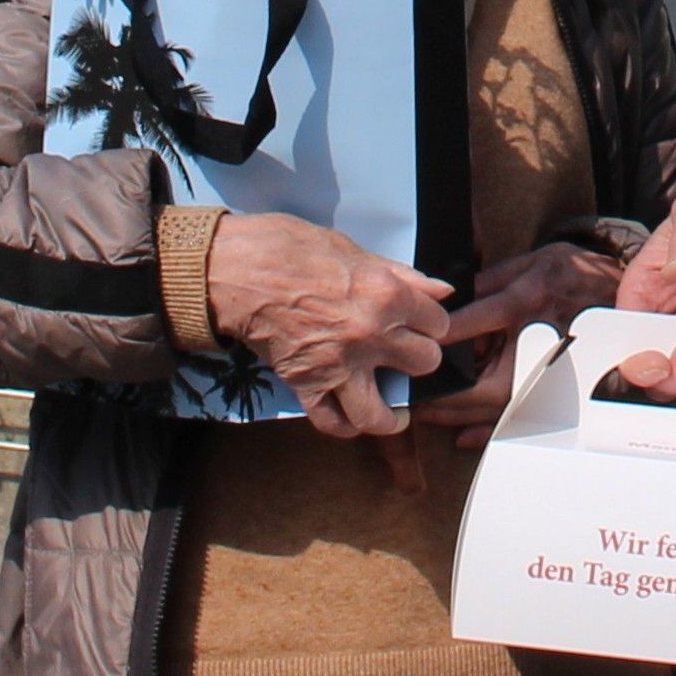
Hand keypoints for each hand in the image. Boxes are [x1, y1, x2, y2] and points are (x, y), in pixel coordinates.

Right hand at [206, 212, 450, 438]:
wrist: (235, 269)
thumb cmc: (291, 248)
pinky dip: (344, 426)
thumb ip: (402, 275)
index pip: (437, 323)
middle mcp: (370, 335)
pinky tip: (354, 418)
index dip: (432, 323)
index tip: (423, 324)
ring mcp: (338, 365)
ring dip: (392, 414)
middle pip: (424, 363)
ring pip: (381, 413)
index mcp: (387, 295)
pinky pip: (331, 422)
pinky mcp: (305, 384)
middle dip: (418, 358)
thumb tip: (440, 290)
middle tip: (406, 354)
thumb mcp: (354, 249)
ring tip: (396, 411)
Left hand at [420, 242, 622, 451]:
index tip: (414, 347)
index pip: (469, 323)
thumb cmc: (577, 274)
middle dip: (440, 393)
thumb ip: (492, 277)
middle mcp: (534, 339)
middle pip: (478, 381)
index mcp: (525, 301)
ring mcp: (547, 368)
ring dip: (457, 415)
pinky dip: (488, 428)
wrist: (622, 292)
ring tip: (427, 414)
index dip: (438, 338)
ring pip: (494, 405)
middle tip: (410, 397)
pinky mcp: (555, 385)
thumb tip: (453, 293)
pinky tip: (463, 434)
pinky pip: (518, 414)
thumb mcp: (535, 260)